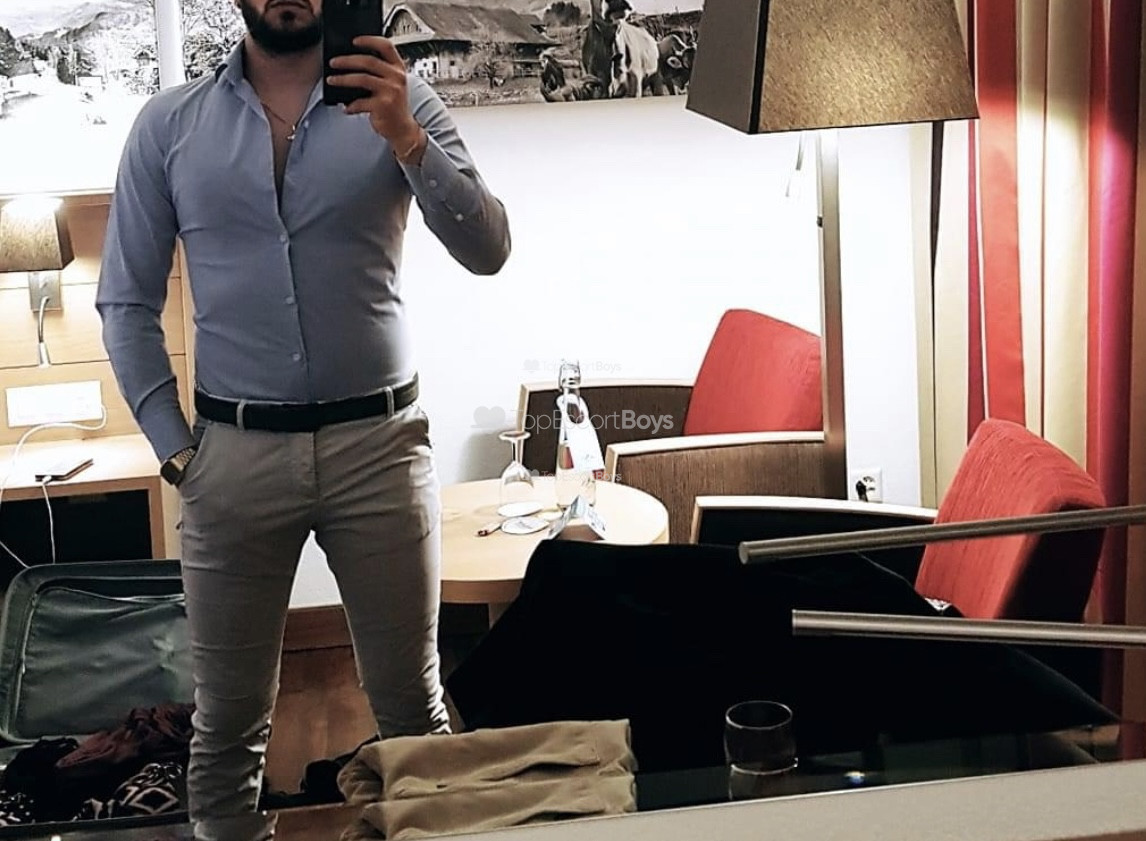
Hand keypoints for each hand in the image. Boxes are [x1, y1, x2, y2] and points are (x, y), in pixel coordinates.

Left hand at [327, 36, 425, 159]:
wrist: (403, 130)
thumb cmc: (394, 106)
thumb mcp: (392, 85)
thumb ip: (378, 72)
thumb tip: (350, 63)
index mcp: (398, 68)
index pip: (386, 46)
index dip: (369, 40)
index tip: (353, 41)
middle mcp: (396, 78)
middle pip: (368, 61)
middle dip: (347, 60)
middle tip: (333, 62)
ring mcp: (391, 91)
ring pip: (362, 79)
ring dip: (343, 79)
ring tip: (332, 80)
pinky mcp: (384, 106)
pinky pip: (361, 102)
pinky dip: (351, 105)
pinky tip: (346, 107)